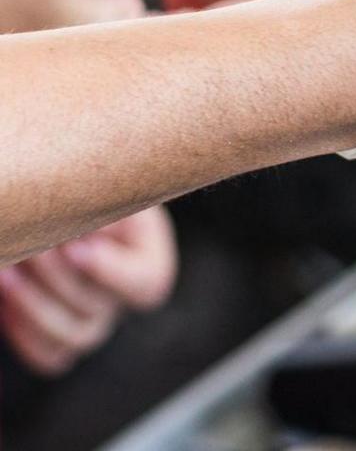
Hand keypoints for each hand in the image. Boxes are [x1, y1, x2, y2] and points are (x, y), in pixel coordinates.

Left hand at [0, 207, 174, 374]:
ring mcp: (91, 323)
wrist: (46, 218)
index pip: (146, 282)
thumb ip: (98, 203)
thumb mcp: (96, 193)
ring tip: (8, 271)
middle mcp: (121, 298)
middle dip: (57, 277)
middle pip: (98, 308)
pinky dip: (24, 333)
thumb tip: (89, 214)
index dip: (111, 272)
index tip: (75, 247)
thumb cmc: (76, 195)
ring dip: (34, 305)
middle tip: (32, 247)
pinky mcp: (60, 339)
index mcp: (147, 259)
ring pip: (73, 338)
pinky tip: (5, 295)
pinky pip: (49, 357)